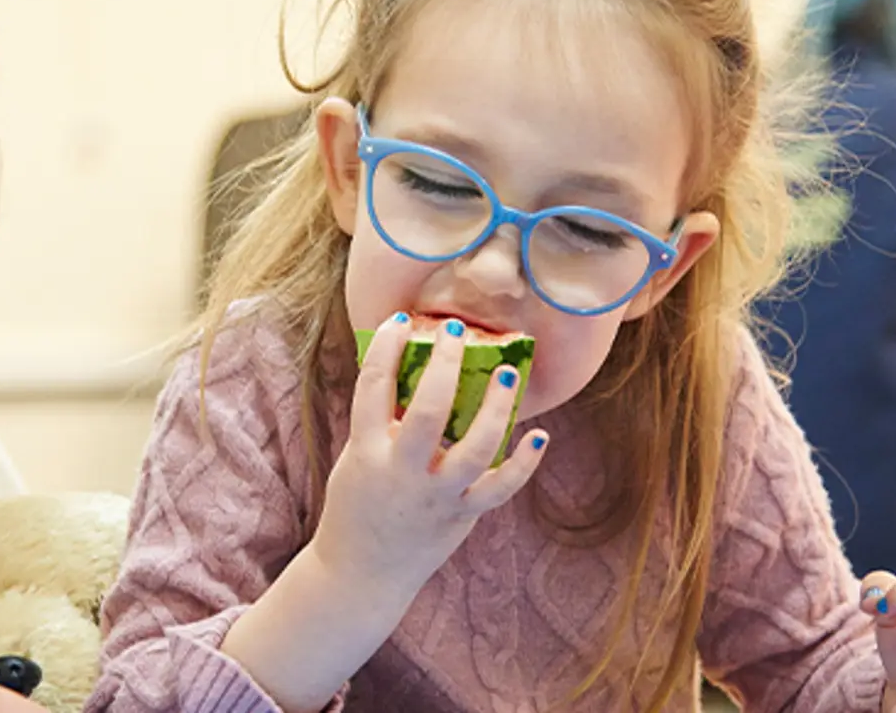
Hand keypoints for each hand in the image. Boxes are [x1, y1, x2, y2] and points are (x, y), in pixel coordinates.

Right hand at [308, 313, 548, 602]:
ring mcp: (436, 497)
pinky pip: (499, 489)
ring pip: (475, 450)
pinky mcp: (461, 516)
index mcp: (366, 452)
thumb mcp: (356, 459)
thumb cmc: (358, 505)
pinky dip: (523, 463)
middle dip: (444, 368)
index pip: (373, 388)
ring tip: (506, 373)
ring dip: (494, 409)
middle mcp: (402, 473)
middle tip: (455, 333)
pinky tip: (538, 435)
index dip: (387, 349)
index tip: (400, 321)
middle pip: (428, 413)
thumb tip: (416, 373)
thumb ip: (382, 423)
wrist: (361, 573)